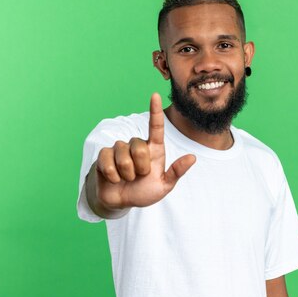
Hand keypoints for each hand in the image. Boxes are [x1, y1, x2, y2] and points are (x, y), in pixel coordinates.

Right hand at [94, 92, 195, 209]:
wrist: (121, 201)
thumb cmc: (144, 191)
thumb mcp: (164, 186)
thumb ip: (176, 172)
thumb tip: (192, 157)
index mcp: (154, 149)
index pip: (155, 127)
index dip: (155, 111)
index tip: (155, 95)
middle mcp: (137, 145)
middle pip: (139, 147)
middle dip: (140, 167)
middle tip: (139, 177)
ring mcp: (119, 149)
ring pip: (123, 155)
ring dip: (126, 173)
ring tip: (127, 178)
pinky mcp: (104, 155)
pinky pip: (108, 161)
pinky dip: (112, 175)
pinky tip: (114, 179)